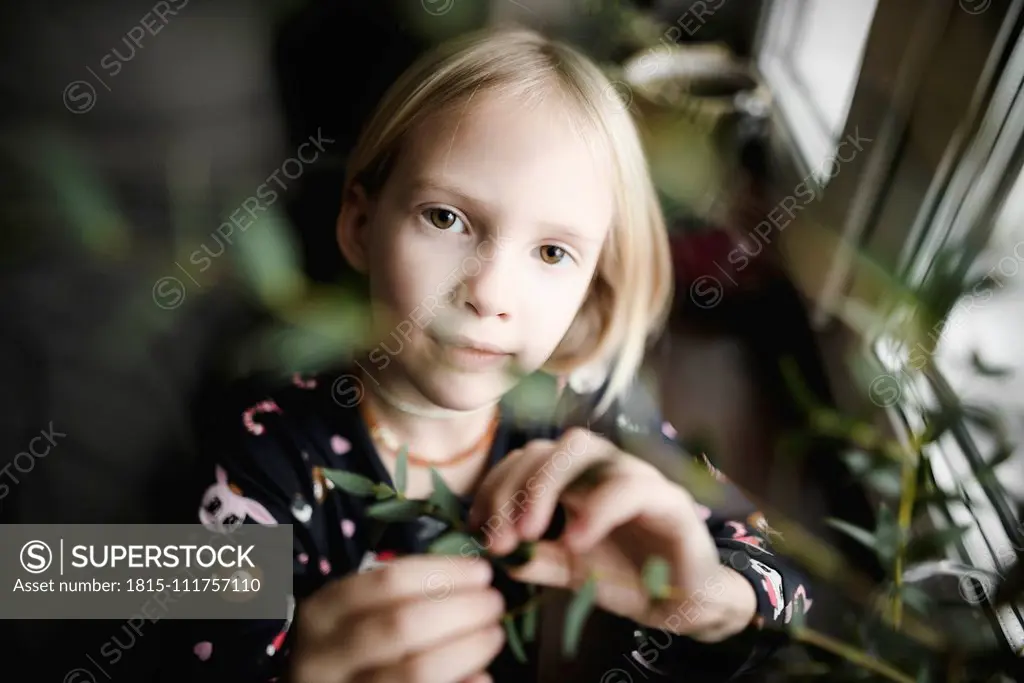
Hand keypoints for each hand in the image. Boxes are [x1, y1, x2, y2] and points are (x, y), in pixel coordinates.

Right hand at [289, 556, 504, 682]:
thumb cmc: (350, 645)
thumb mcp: (358, 614)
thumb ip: (403, 595)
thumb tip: (472, 579)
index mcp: (323, 613)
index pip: (388, 581)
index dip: (443, 573)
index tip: (481, 572)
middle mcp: (325, 656)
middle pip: (403, 625)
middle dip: (461, 609)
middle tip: (494, 602)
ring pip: (416, 670)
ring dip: (467, 649)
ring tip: (493, 634)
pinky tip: (483, 676)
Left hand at [467, 429, 756, 641]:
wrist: (686, 603)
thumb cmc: (628, 576)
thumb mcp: (569, 571)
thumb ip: (535, 558)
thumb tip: (495, 553)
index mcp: (577, 478)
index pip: (525, 459)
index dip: (494, 486)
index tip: (475, 528)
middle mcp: (604, 466)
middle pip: (547, 447)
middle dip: (512, 487)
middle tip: (498, 537)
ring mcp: (636, 475)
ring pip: (583, 448)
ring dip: (544, 487)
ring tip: (527, 534)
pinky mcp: (669, 499)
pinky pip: (628, 488)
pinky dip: (595, 509)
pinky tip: (574, 540)